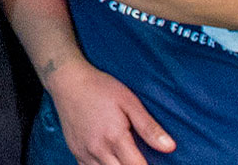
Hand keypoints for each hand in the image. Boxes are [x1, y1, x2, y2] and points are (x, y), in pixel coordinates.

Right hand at [48, 60, 176, 164]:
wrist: (68, 81)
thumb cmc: (101, 88)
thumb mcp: (129, 102)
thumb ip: (149, 127)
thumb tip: (170, 147)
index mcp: (115, 137)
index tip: (154, 163)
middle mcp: (98, 149)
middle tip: (138, 159)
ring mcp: (84, 153)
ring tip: (125, 159)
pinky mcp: (75, 152)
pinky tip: (109, 161)